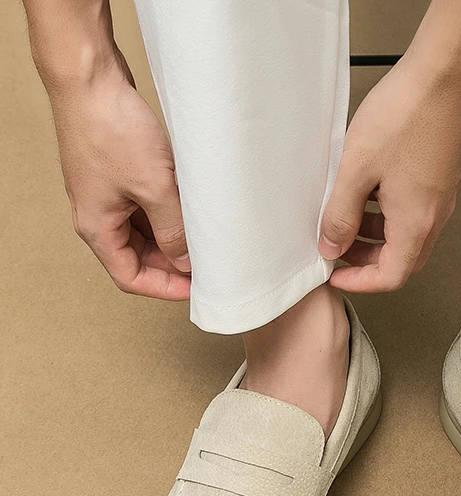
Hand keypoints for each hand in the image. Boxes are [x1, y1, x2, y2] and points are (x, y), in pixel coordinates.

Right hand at [48, 52, 189, 300]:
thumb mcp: (155, 190)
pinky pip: (144, 206)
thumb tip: (185, 261)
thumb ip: (173, 231)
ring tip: (203, 237)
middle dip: (172, 264)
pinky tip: (190, 209)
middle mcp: (98, 215)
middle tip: (207, 264)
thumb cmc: (111, 129)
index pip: (130, 278)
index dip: (165, 288)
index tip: (196, 288)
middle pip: (138, 257)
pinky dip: (167, 213)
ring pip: (143, 231)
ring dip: (171, 237)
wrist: (90, 77)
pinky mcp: (117, 174)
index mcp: (97, 228)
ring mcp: (107, 194)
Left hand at [319, 54, 460, 292]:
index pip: (390, 277)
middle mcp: (434, 217)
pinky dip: (387, 214)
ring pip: (407, 236)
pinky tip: (367, 190)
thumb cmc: (406, 116)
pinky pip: (413, 212)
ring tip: (346, 216)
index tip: (334, 275)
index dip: (359, 283)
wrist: (445, 76)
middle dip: (366, 261)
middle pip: (401, 260)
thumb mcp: (356, 169)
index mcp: (415, 224)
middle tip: (337, 248)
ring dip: (376, 236)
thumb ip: (339, 213)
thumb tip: (331, 246)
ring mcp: (440, 198)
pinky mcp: (440, 180)